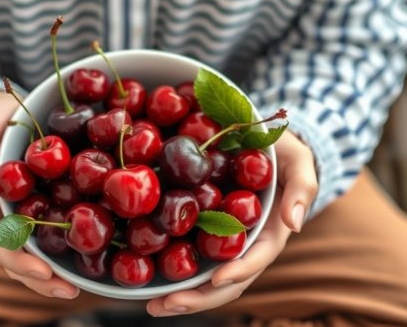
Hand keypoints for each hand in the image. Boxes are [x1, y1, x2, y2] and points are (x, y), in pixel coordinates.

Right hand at [0, 92, 79, 299]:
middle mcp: (4, 218)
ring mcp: (22, 215)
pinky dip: (64, 247)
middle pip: (18, 257)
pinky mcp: (41, 206)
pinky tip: (87, 253)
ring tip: (77, 284)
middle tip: (69, 289)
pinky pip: (50, 232)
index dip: (19, 260)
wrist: (3, 114)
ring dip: (53, 273)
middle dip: (40, 279)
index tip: (44, 271)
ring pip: (34, 251)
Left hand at [146, 131, 317, 316]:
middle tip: (167, 305)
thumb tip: (294, 223)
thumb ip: (303, 187)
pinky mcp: (200, 230)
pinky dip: (167, 269)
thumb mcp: (298, 162)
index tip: (216, 279)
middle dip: (198, 298)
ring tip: (152, 305)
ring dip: (179, 295)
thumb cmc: (284, 153)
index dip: (238, 272)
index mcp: (268, 233)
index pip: (255, 259)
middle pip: (224, 281)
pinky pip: (185, 252)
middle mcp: (243, 244)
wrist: (259, 142)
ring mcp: (221, 240)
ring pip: (202, 275)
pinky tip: (145, 281)